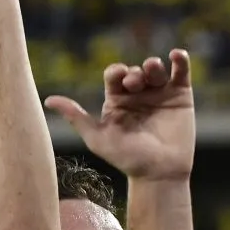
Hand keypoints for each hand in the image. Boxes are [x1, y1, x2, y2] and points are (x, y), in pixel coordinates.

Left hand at [45, 50, 194, 181]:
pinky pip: (181, 72)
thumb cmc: (127, 159)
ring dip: (153, 65)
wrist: (159, 174)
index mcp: (117, 101)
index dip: (116, 71)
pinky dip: (180, 60)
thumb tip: (48, 100)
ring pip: (155, 69)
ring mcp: (160, 94)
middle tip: (135, 83)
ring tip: (152, 70)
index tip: (119, 78)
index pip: (114, 75)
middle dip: (134, 73)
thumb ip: (76, 117)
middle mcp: (138, 95)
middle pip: (135, 70)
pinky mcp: (182, 96)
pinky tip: (176, 55)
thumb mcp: (97, 138)